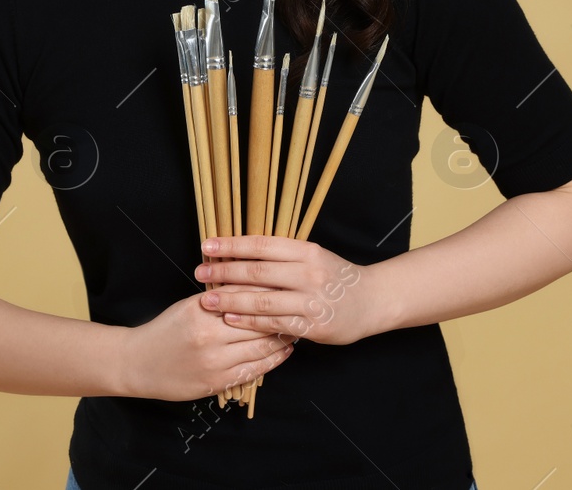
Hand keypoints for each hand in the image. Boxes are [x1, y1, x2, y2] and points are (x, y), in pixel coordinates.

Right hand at [118, 289, 294, 401]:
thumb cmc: (165, 329)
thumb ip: (219, 297)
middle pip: (257, 323)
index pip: (245, 298)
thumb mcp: (188, 305)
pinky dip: (272, 360)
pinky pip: (253, 371)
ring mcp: (214, 363)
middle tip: (302, 306)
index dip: (271, 293)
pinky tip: (284, 351)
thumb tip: (253, 283)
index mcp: (202, 311)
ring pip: (260, 348)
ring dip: (282, 338)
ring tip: (298, 327)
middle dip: (282, 315)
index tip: (289, 286)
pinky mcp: (216, 383)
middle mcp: (209, 337)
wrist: (138, 363)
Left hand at [195, 235, 380, 345]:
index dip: (232, 245)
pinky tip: (231, 319)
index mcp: (306, 251)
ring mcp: (310, 300)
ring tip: (207, 300)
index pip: (261, 245)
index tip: (207, 246)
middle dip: (224, 272)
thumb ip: (282, 255)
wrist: (371, 301)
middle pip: (257, 272)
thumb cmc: (336, 277)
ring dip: (230, 300)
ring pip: (261, 300)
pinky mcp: (312, 325)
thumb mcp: (313, 256)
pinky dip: (249, 321)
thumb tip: (242, 251)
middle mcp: (308, 273)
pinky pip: (273, 323)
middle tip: (200, 273)